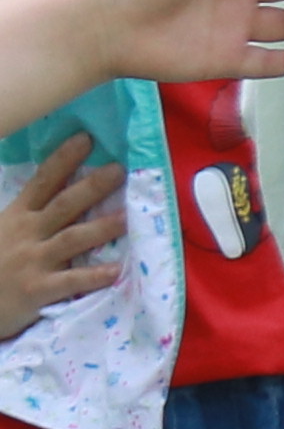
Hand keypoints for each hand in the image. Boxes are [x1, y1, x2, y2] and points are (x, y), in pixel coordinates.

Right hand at [0, 142, 116, 333]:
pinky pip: (70, 281)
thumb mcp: (2, 229)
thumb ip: (29, 211)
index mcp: (17, 215)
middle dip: (91, 187)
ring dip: (100, 228)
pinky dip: (93, 276)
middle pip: (63, 205)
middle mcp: (27, 233)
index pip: (42, 182)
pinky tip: (116, 270)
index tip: (86, 139)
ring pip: (71, 239)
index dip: (63, 160)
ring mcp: (33, 261)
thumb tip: (59, 186)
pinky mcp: (37, 289)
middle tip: (119, 170)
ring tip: (127, 217)